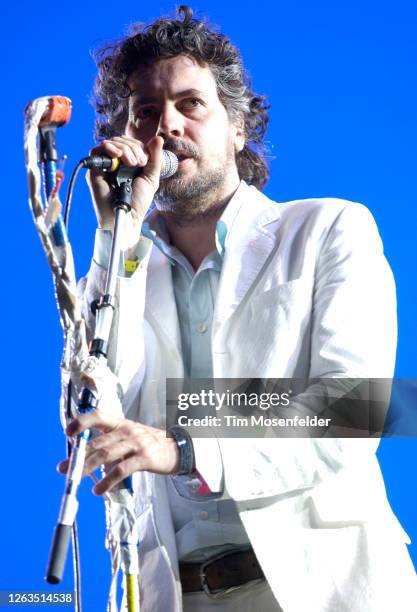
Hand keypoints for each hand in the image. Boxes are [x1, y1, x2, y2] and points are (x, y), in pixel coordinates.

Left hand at [57, 410, 179, 494]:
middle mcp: (127, 430)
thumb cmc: (150, 445)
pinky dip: (107, 481)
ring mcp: (137, 443)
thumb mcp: (130, 437)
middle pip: (98, 441)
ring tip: (76, 479)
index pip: (98, 415)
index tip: (68, 433)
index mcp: (121, 423)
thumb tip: (85, 459)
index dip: (81, 422)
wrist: (179, 449)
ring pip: (106, 455)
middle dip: (78, 455)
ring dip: (88, 468)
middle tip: (63, 467)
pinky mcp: (144, 458)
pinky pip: (121, 470)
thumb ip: (110, 444)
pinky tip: (98, 490)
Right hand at [87, 135, 163, 242]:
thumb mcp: (151, 177)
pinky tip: (118, 156)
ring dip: (125, 149)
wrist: (128, 217)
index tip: (144, 161)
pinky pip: (96, 151)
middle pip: (120, 141)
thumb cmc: (138, 202)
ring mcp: (104, 166)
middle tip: (139, 163)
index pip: (130, 143)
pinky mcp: (94, 171)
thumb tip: (158, 138)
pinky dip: (109, 148)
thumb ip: (155, 158)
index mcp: (127, 163)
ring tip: (132, 163)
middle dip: (133, 148)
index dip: (138, 146)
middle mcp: (114, 163)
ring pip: (110, 143)